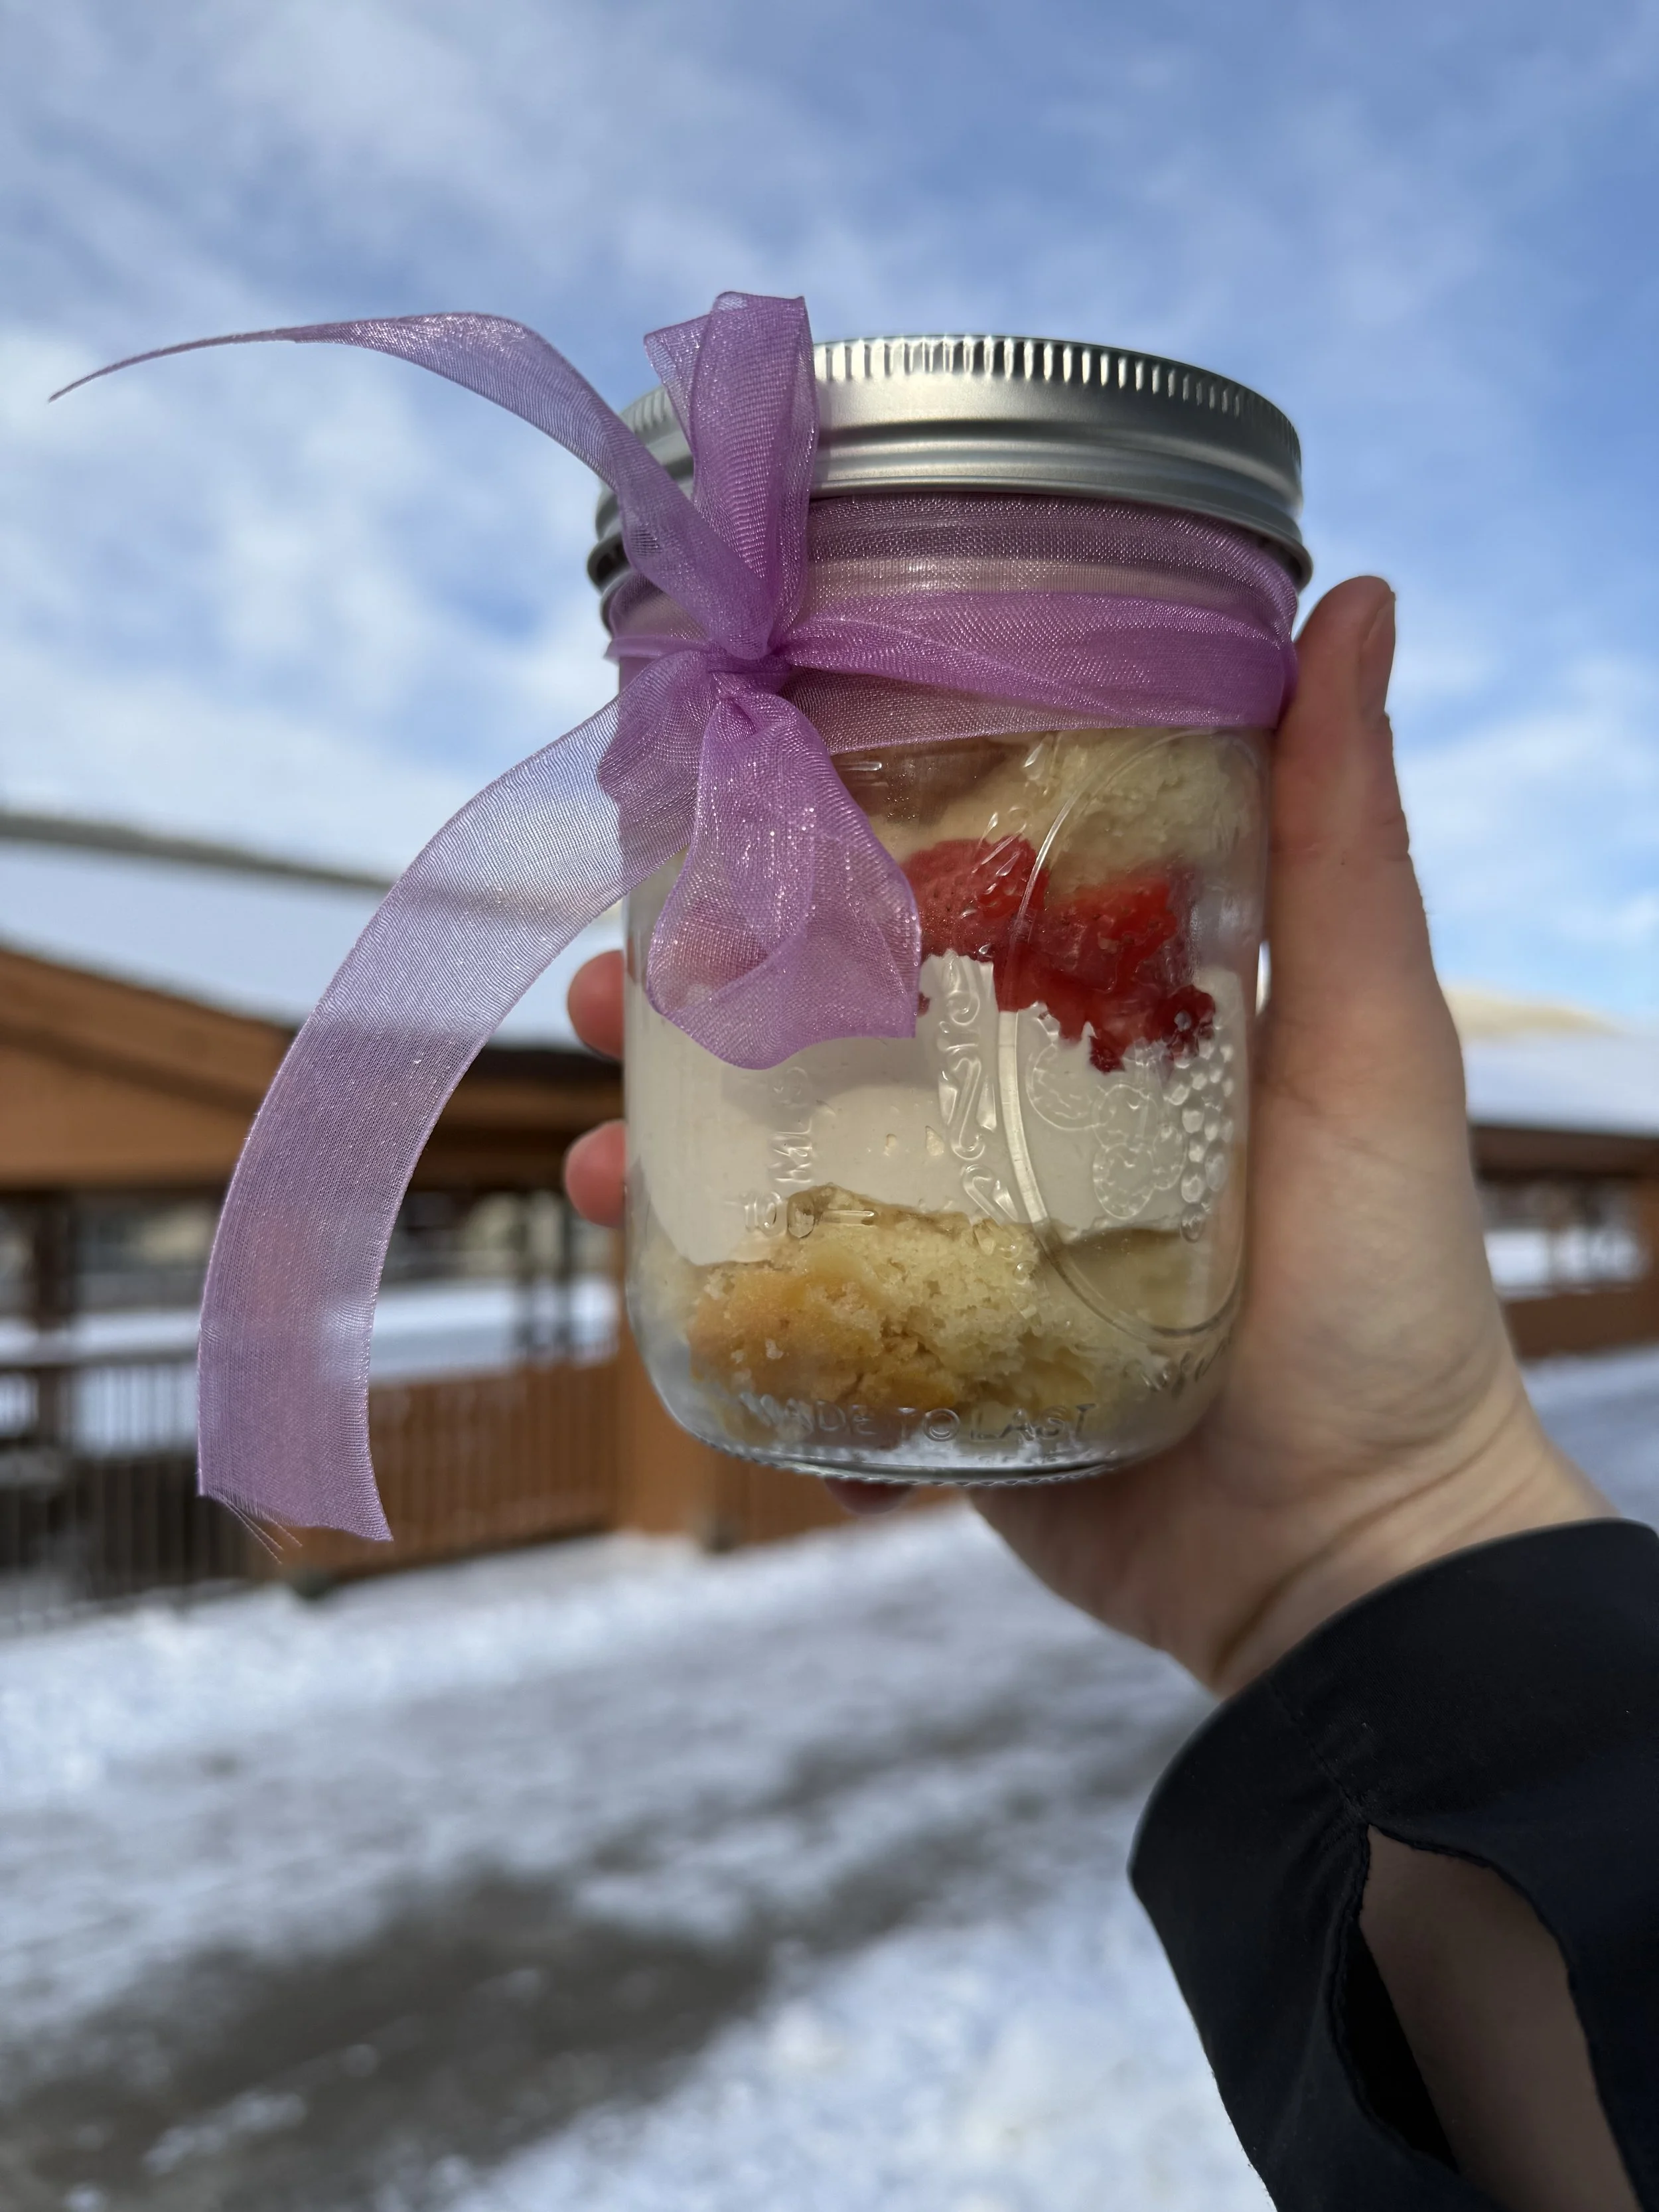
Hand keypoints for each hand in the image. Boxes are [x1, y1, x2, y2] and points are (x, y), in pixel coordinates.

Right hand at [565, 578, 1606, 1693]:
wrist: (1354, 1552)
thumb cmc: (1386, 1288)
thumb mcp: (1371, 1045)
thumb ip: (1345, 844)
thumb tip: (1359, 600)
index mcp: (1105, 1033)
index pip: (942, 910)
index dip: (830, 850)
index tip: (733, 799)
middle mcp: (1021, 1129)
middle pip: (831, 1033)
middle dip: (708, 995)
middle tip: (619, 969)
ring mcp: (963, 1253)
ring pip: (784, 1172)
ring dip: (673, 1142)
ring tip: (602, 1133)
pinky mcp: (928, 1371)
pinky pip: (796, 1320)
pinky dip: (711, 1292)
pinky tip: (642, 1258)